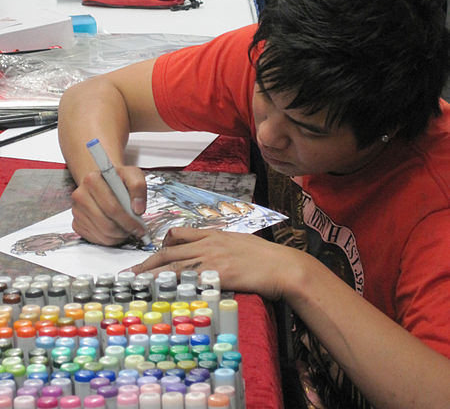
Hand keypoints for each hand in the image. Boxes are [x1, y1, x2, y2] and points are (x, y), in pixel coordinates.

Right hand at [71, 165, 147, 245]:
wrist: (104, 181)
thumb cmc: (118, 179)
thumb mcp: (133, 175)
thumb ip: (138, 187)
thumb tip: (138, 209)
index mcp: (92, 180)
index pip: (112, 208)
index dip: (129, 221)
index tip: (140, 227)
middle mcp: (80, 195)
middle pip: (106, 223)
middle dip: (124, 231)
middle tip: (135, 231)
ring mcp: (77, 210)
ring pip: (101, 233)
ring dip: (118, 236)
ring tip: (127, 230)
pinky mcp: (76, 222)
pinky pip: (94, 238)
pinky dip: (108, 239)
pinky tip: (116, 231)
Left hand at [130, 226, 301, 299]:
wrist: (282, 265)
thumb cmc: (265, 256)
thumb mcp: (240, 243)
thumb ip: (222, 246)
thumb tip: (211, 256)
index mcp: (213, 234)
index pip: (179, 234)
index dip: (162, 245)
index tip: (151, 256)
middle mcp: (208, 244)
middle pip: (169, 251)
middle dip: (147, 263)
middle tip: (131, 275)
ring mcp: (212, 259)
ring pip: (173, 265)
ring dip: (152, 276)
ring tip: (136, 286)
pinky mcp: (218, 274)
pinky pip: (189, 280)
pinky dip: (173, 286)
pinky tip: (162, 295)